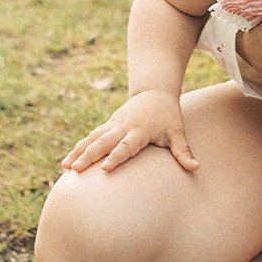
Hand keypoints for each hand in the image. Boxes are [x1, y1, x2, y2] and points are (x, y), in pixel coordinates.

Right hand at [60, 90, 199, 175]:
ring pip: (92, 139)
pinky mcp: (108, 125)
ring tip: (65, 167)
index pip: (126, 146)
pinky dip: (79, 147)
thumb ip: (183, 151)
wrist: (154, 92)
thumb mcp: (177, 132)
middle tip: (75, 170)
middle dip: (88, 156)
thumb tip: (196, 167)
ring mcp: (113, 125)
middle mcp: (123, 127)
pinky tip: (68, 160)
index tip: (105, 169)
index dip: (116, 157)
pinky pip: (91, 136)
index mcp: (140, 130)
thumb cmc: (168, 116)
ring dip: (78, 152)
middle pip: (103, 142)